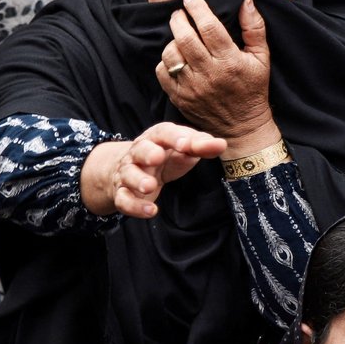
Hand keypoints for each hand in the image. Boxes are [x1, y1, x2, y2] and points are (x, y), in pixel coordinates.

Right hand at [80, 122, 226, 217]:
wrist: (130, 170)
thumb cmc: (165, 155)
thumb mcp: (183, 148)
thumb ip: (200, 145)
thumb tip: (221, 144)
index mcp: (156, 137)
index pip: (164, 132)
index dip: (174, 137)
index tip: (187, 144)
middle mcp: (139, 152)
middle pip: (140, 150)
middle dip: (148, 153)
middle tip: (157, 157)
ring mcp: (128, 173)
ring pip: (128, 174)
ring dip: (138, 180)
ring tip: (149, 186)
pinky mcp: (123, 193)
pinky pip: (124, 200)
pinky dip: (136, 207)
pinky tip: (151, 211)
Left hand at [156, 0, 275, 150]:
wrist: (242, 126)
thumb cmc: (253, 88)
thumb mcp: (262, 57)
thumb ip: (255, 28)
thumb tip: (246, 1)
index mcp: (230, 61)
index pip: (209, 27)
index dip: (197, 9)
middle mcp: (209, 74)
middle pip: (185, 38)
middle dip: (179, 19)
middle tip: (180, 12)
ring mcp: (191, 88)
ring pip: (171, 55)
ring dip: (172, 40)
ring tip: (179, 35)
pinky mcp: (179, 98)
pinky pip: (162, 72)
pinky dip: (165, 61)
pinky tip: (176, 56)